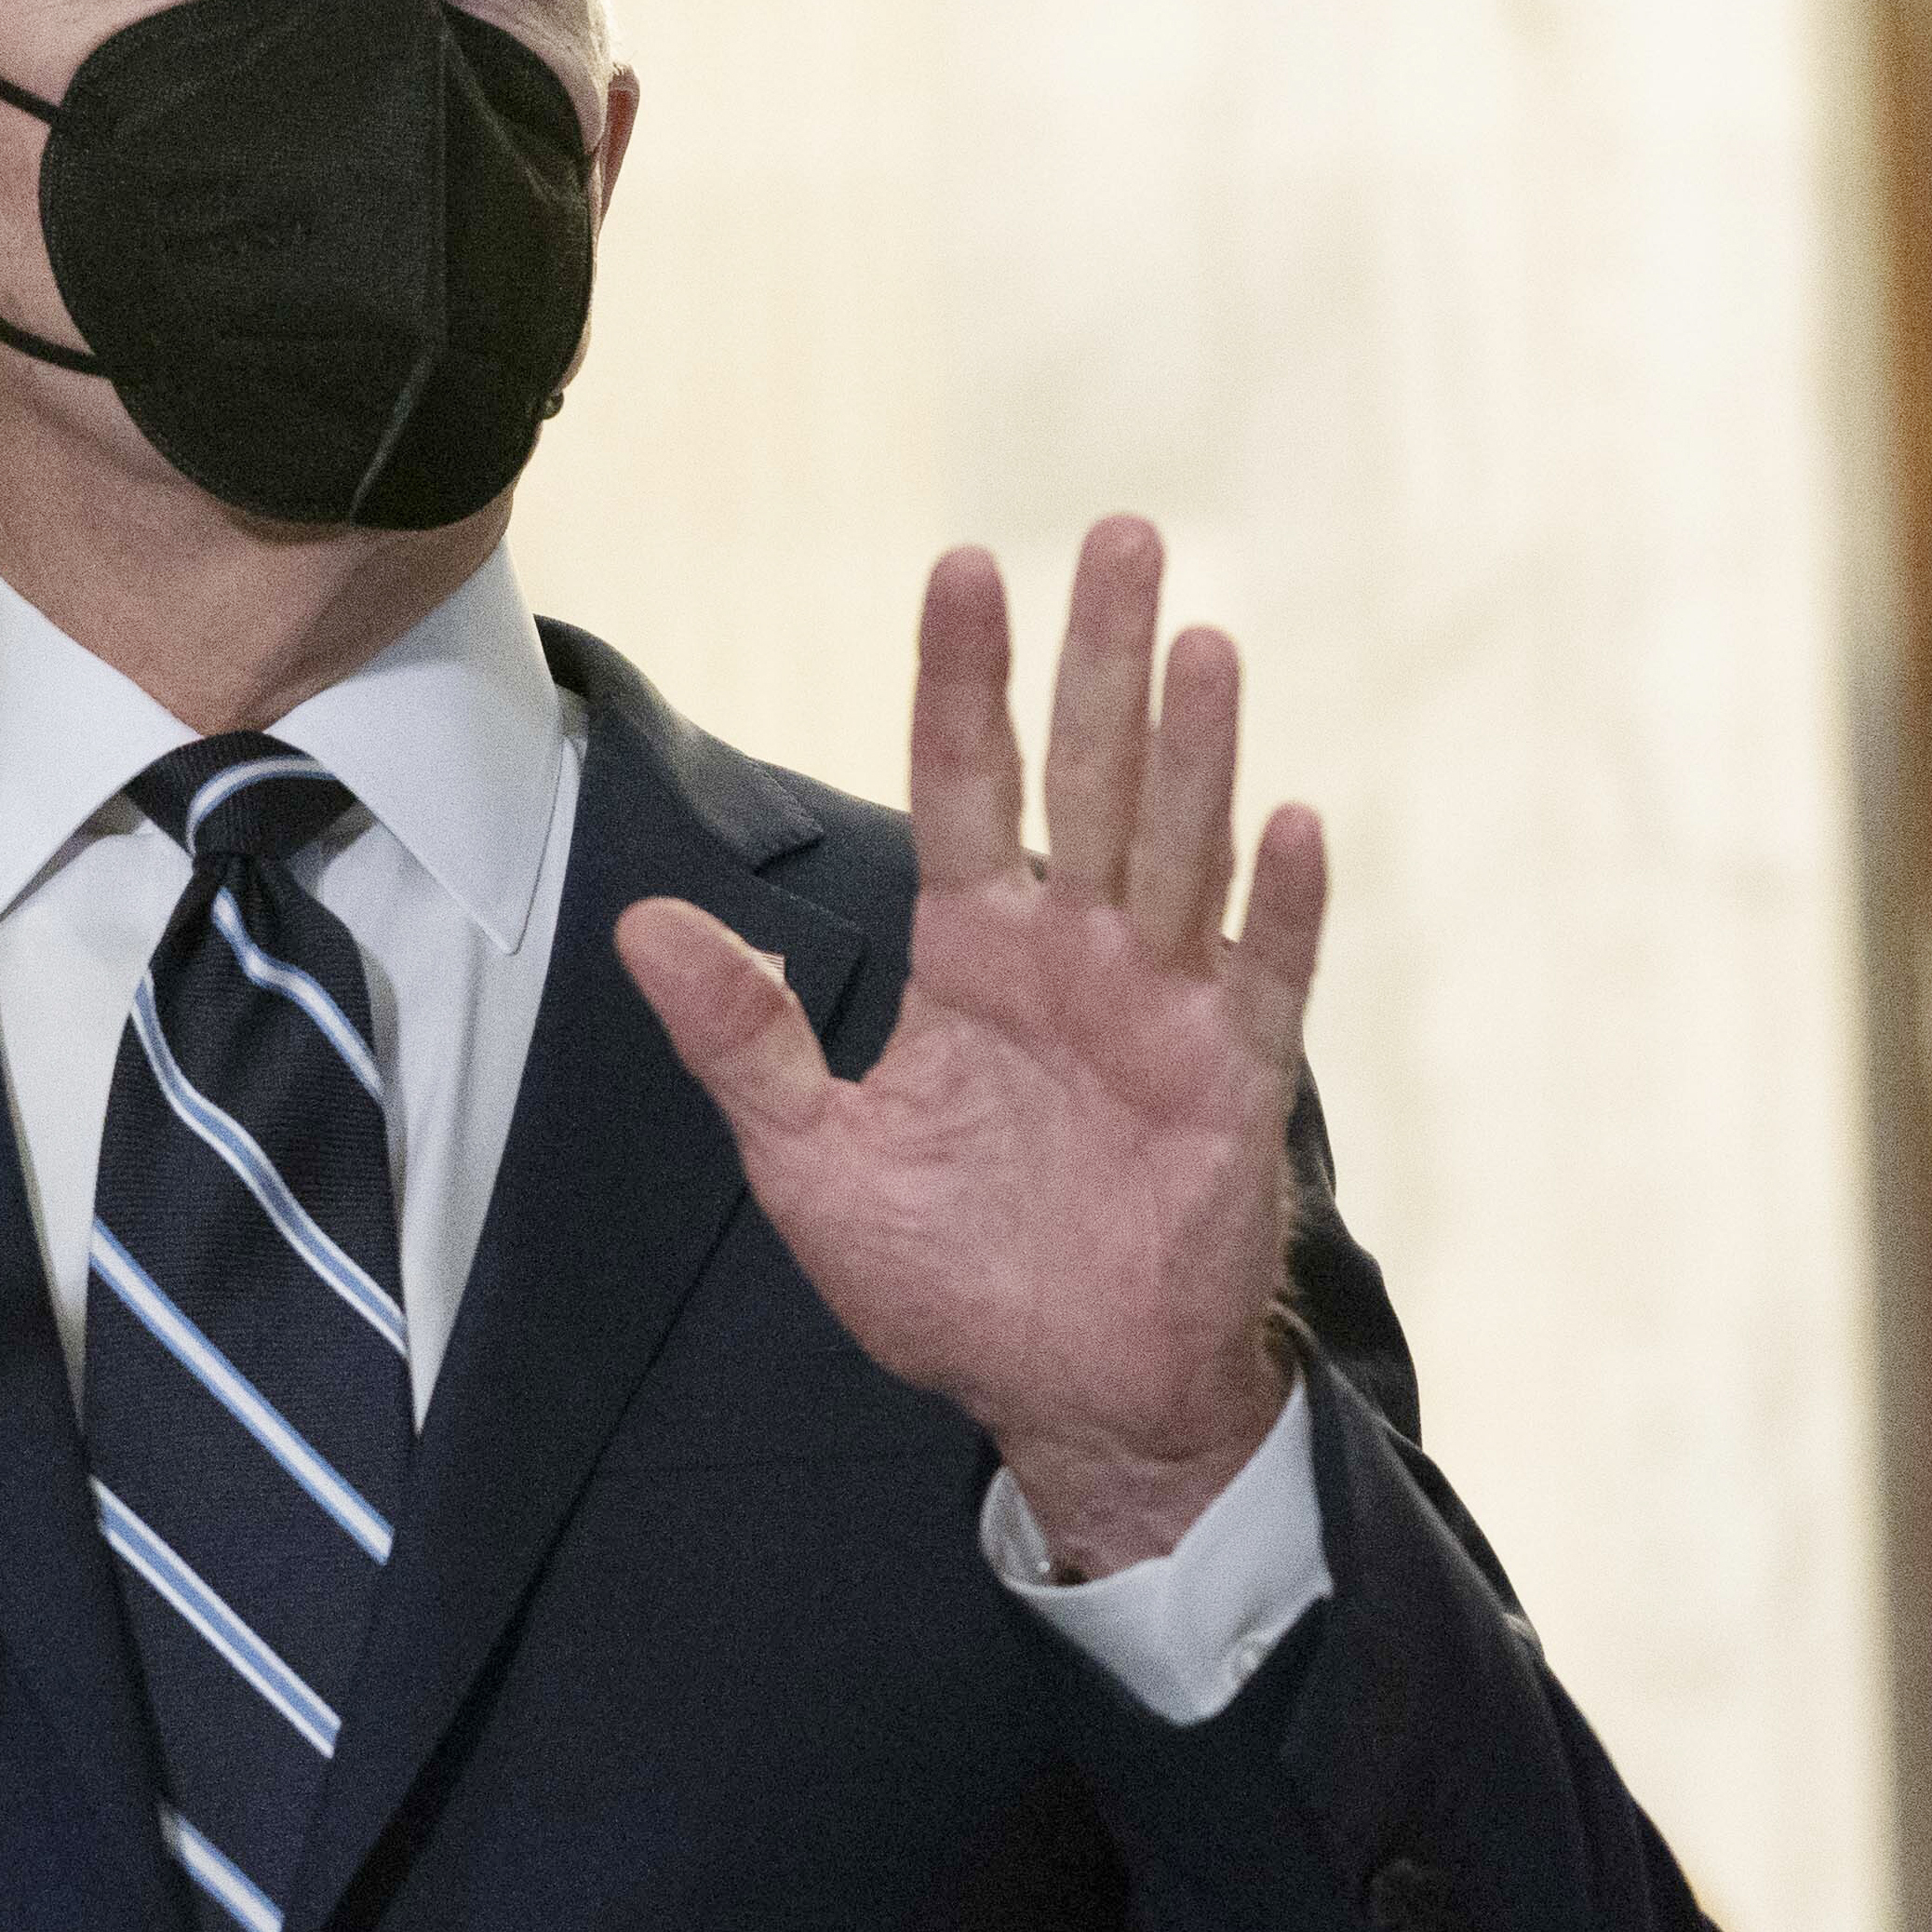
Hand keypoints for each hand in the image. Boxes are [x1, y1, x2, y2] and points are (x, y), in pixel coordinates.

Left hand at [615, 522, 1322, 1572]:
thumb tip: (640, 925)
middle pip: (1087, 779)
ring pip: (1179, 849)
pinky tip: (1291, 820)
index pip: (964, 784)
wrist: (1067, 1398)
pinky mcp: (1235, 1082)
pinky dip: (1280, 904)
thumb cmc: (947, 1280)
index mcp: (973, 956)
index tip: (965, 565)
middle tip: (1122, 533)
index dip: (964, 680)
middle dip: (1101, 660)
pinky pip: (1264, 975)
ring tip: (1200, 640)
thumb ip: (739, 1039)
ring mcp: (1162, 1009)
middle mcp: (1075, 957)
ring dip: (1192, 750)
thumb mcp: (809, 1161)